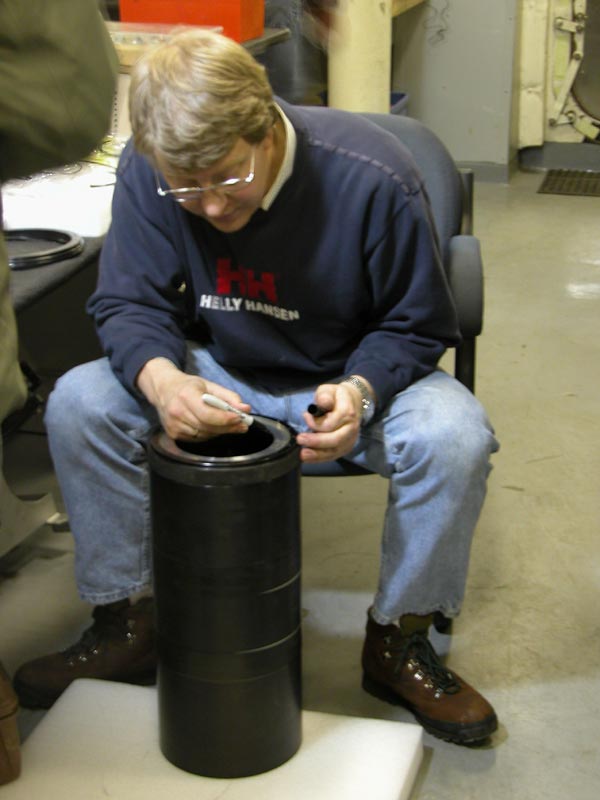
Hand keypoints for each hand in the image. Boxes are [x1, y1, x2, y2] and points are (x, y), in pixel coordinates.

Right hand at [136, 358, 250, 440]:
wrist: (163, 389)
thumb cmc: (188, 386)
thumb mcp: (209, 385)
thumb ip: (228, 396)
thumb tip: (245, 408)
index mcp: (186, 395)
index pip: (207, 414)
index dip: (225, 419)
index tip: (239, 418)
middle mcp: (177, 411)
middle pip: (207, 427)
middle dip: (228, 427)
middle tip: (243, 425)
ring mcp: (173, 425)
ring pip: (204, 435)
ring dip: (220, 432)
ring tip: (231, 425)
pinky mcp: (172, 434)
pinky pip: (197, 438)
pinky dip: (209, 434)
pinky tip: (213, 427)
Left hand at [296, 379, 369, 462]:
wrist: (353, 402)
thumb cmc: (336, 396)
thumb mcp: (329, 390)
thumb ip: (325, 395)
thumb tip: (323, 402)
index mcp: (347, 413)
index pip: (331, 424)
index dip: (316, 423)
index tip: (305, 415)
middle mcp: (351, 428)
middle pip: (335, 440)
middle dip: (316, 442)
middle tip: (300, 439)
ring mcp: (350, 439)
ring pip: (335, 451)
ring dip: (318, 455)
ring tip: (303, 454)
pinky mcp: (346, 447)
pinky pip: (334, 455)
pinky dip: (321, 458)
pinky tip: (309, 458)